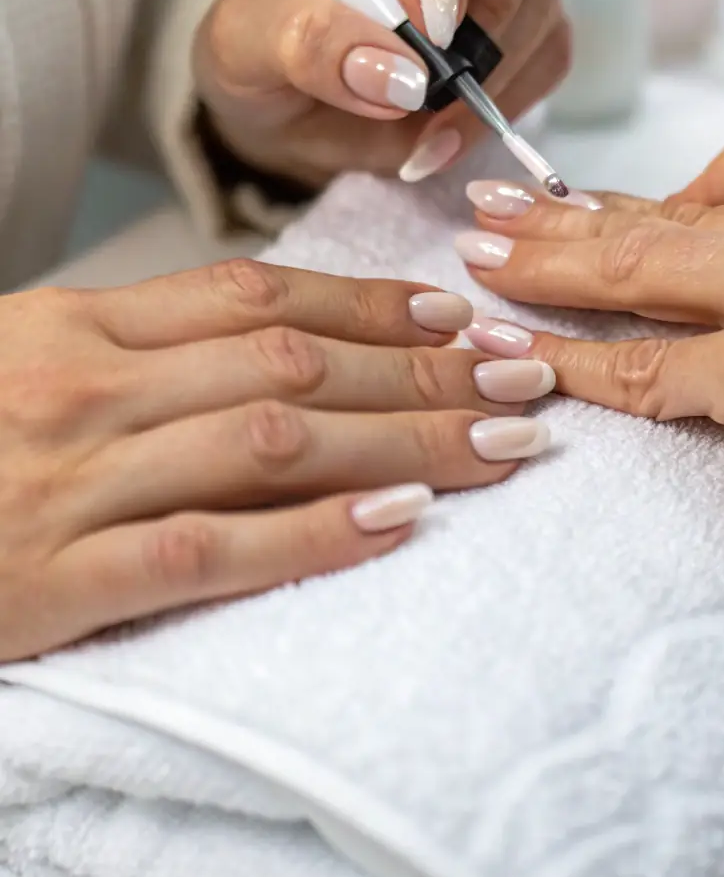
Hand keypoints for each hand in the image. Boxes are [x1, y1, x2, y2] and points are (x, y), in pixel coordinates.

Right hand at [0, 261, 552, 659]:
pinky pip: (208, 549)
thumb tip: (280, 338)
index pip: (258, 297)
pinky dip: (313, 534)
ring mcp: (71, 480)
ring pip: (271, 441)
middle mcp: (85, 389)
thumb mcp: (28, 359)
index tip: (458, 314)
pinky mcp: (54, 579)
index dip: (372, 304)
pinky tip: (399, 523)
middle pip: (289, 364)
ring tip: (499, 440)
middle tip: (522, 373)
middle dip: (422, 370)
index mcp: (79, 328)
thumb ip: (141, 346)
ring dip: (402, 440)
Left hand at [194, 0, 569, 189]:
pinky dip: (508, 101)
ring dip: (496, 61)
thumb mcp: (244, 41)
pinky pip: (551, 50)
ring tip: (424, 120)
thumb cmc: (263, 43)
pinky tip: (444, 135)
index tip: (422, 16)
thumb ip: (302, 42)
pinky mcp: (529, 19)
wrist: (287, 103)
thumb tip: (394, 74)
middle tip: (441, 70)